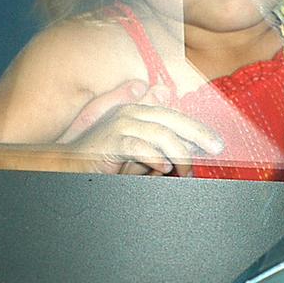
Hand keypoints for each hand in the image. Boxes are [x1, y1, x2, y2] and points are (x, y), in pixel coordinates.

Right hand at [58, 81, 222, 175]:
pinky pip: (139, 147)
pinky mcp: (110, 142)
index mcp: (138, 111)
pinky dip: (155, 158)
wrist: (67, 167)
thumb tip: (186, 141)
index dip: (197, 128)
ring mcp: (120, 124)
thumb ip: (156, 141)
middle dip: (198, 134)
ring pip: (161, 134)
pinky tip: (164, 169)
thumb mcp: (134, 151)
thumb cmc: (102, 160)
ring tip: (186, 171)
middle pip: (173, 119)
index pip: (174, 116)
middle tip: (216, 149)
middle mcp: (130, 112)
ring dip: (179, 154)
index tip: (215, 143)